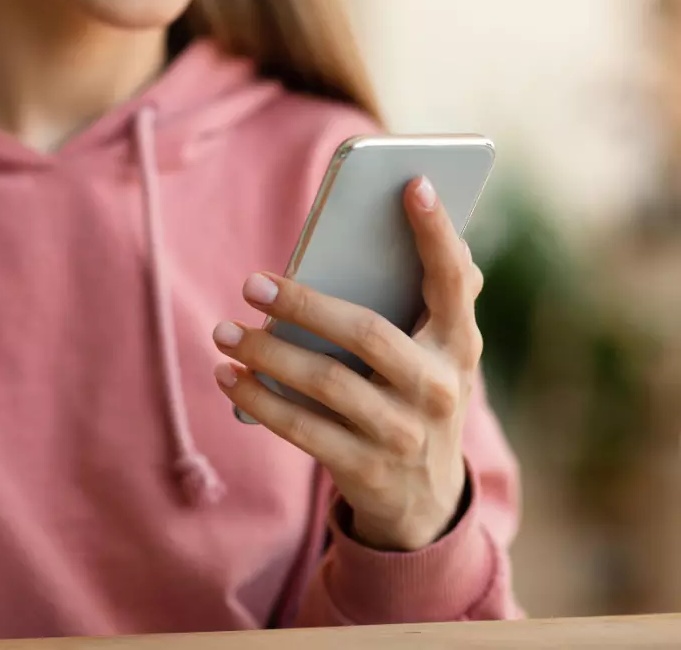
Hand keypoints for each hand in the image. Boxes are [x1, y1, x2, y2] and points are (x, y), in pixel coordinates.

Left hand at [212, 177, 482, 550]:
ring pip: (324, 383)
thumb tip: (418, 217)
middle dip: (304, 304)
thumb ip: (429, 299)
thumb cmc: (416, 397)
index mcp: (459, 345)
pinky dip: (257, 398)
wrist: (425, 502)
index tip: (414, 182)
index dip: (437, 233)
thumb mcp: (438, 355)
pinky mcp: (365, 469)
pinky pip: (300, 428)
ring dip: (266, 352)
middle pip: (367, 334)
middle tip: (250, 282)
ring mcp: (402, 433)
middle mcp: (438, 388)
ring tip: (224, 330)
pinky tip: (228, 375)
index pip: (453, 281)